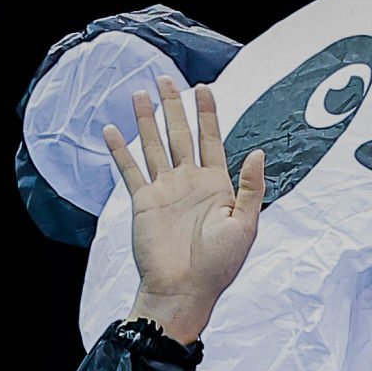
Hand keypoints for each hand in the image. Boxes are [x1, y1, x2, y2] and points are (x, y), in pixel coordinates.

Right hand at [112, 82, 264, 342]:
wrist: (185, 290)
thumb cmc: (219, 265)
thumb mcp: (247, 225)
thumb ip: (251, 187)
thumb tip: (259, 152)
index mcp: (217, 185)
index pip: (212, 139)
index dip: (208, 113)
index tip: (204, 87)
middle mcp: (189, 182)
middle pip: (180, 134)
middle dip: (174, 106)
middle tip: (165, 80)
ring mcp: (165, 191)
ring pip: (153, 145)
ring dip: (146, 120)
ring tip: (139, 94)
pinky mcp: (144, 202)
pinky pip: (130, 170)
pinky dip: (120, 150)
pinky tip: (112, 131)